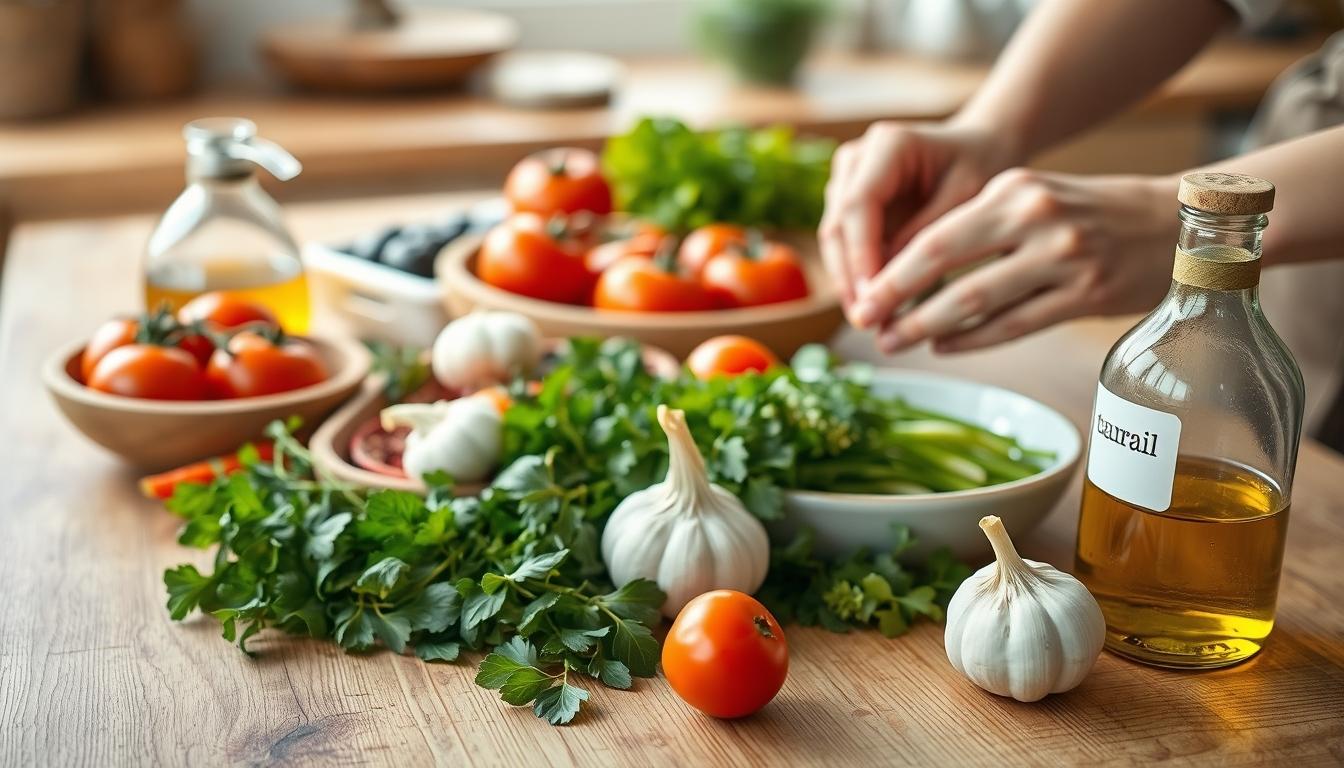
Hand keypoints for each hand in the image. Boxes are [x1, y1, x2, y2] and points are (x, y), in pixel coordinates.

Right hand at [818, 121, 1014, 315]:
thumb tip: (889, 284)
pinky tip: (873, 307)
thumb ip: (928, 236)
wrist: (980, 148)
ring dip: (848, 281)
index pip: (859, 204)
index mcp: (888, 144)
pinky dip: (857, 276)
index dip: (860, 255)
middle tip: (866, 321)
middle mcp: (857, 158)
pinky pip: (845, 245)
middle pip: (837, 224)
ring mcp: (847, 180)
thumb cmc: (981, 167)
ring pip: (834, 238)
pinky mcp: (849, 203)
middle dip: (850, 276)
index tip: (872, 298)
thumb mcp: (966, 198)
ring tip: (869, 321)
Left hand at [851, 169, 1180, 352]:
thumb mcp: (1033, 200)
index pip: (936, 234)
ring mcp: (1064, 257)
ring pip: (975, 300)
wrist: (1173, 224)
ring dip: (927, 326)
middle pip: (945, 264)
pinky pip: (1014, 324)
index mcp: (1014, 188)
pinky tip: (943, 345)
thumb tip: (905, 272)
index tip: (861, 296)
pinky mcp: (1086, 294)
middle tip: (866, 324)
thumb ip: (979, 229)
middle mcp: (1036, 217)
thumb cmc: (1087, 217)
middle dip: (897, 299)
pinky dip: (972, 339)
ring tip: (896, 341)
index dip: (891, 271)